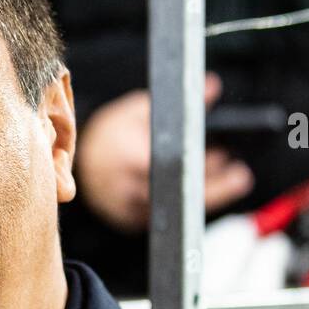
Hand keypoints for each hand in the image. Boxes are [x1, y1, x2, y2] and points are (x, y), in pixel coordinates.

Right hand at [75, 74, 251, 231]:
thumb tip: (212, 86)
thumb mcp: (137, 110)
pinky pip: (166, 215)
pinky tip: (192, 186)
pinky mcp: (130, 222)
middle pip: (185, 196)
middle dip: (217, 187)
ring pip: (179, 209)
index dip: (213, 176)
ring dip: (203, 192)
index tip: (237, 170)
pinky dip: (182, 201)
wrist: (69, 163)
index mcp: (134, 159)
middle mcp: (132, 189)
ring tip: (220, 174)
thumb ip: (177, 102)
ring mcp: (130, 210)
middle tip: (239, 175)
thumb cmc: (107, 135)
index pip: (183, 172)